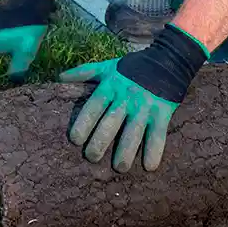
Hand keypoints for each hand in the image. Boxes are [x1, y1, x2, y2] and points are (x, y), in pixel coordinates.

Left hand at [59, 23, 208, 172]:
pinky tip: (149, 166)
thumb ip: (85, 73)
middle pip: (111, 122)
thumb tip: (60, 77)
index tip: (75, 139)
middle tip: (92, 157)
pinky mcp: (163, 112)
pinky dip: (154, 150)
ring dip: (126, 150)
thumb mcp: (108, 67)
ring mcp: (145, 105)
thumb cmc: (133, 67)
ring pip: (133, 131)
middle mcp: (126, 97)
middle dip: (100, 141)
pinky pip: (158, 133)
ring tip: (119, 167)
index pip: (94, 105)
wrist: (168, 60)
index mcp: (111, 86)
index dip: (84, 122)